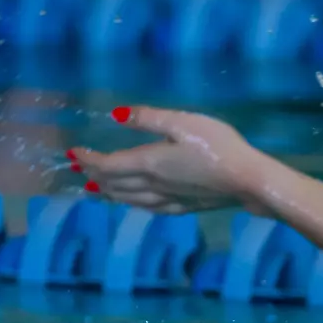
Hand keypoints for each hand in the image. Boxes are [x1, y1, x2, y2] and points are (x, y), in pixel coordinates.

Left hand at [68, 106, 268, 213]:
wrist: (249, 181)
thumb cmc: (219, 146)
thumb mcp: (183, 122)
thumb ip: (148, 119)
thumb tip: (116, 115)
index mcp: (149, 163)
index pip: (108, 164)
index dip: (87, 159)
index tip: (73, 152)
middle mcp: (153, 185)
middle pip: (114, 184)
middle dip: (93, 176)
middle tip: (79, 169)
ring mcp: (169, 199)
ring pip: (129, 199)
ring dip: (109, 193)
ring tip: (97, 189)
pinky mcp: (185, 207)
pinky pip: (149, 208)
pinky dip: (133, 204)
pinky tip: (135, 203)